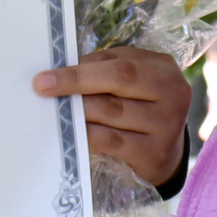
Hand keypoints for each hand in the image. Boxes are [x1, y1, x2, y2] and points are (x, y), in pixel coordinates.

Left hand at [33, 45, 188, 186]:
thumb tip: (61, 72)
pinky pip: (112, 141)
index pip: (120, 62)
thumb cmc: (141, 107)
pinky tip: (70, 132)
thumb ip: (105, 71)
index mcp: (164, 69)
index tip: (47, 75)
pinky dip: (87, 135)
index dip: (82, 68)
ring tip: (56, 108)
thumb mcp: (134, 83)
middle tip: (43, 88)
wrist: (167, 153)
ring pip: (113, 112)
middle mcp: (172, 94)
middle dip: (76, 82)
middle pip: (120, 80)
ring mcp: (167, 125)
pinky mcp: (155, 153)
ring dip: (79, 109)